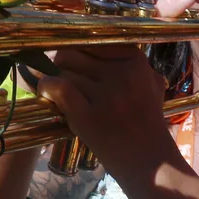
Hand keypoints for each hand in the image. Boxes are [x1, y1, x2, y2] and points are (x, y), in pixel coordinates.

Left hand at [37, 0, 194, 176]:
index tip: (75, 60)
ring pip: (63, 70)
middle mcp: (123, 74)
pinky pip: (58, 87)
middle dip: (64, 65)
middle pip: (72, 52)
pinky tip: (48, 94)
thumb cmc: (145, 122)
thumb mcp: (148, 83)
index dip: (78, 48)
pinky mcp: (90, 116)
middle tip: (68, 80)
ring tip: (67, 95)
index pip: (92, 37)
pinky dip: (47, 88)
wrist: (151, 164)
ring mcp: (108, 95)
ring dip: (58, 81)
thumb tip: (88, 34)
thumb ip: (124, 59)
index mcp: (136, 61)